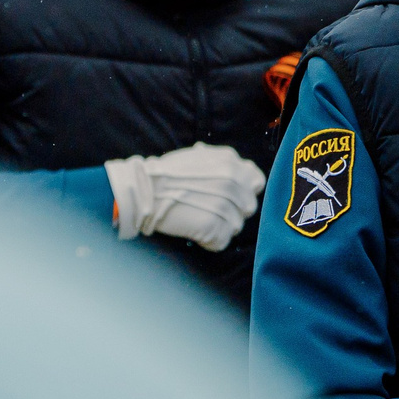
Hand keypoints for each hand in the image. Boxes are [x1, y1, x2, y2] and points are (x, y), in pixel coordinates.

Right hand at [104, 143, 266, 251]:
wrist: (143, 191)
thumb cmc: (165, 175)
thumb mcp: (198, 157)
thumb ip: (221, 164)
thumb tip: (236, 169)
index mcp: (230, 162)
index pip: (256, 182)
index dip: (245, 192)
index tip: (232, 198)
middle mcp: (233, 181)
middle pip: (248, 207)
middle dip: (232, 212)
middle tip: (209, 212)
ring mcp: (225, 204)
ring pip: (236, 226)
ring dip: (219, 227)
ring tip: (197, 220)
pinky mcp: (214, 225)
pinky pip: (222, 241)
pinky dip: (209, 241)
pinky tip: (194, 232)